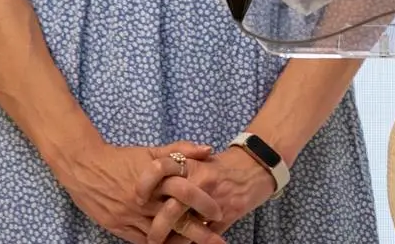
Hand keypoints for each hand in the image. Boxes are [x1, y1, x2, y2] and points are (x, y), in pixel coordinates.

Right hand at [46, 140, 218, 243]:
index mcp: (154, 179)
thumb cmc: (120, 158)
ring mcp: (131, 216)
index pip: (185, 193)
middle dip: (200, 232)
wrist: (84, 167)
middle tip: (218, 240)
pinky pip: (143, 241)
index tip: (220, 212)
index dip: (204, 204)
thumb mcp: (150, 151)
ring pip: (161, 235)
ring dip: (181, 242)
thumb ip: (179, 150)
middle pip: (177, 219)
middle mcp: (144, 200)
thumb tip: (208, 150)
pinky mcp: (119, 227)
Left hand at [146, 147, 277, 243]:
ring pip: (187, 227)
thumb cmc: (223, 165)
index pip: (160, 169)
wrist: (256, 166)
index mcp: (190, 165)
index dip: (145, 183)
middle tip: (150, 237)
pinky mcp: (227, 215)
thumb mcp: (199, 158)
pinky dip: (192, 243)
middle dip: (158, 228)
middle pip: (172, 208)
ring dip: (173, 241)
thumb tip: (150, 176)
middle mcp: (200, 182)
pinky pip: (205, 235)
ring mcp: (214, 201)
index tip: (138, 197)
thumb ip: (177, 163)